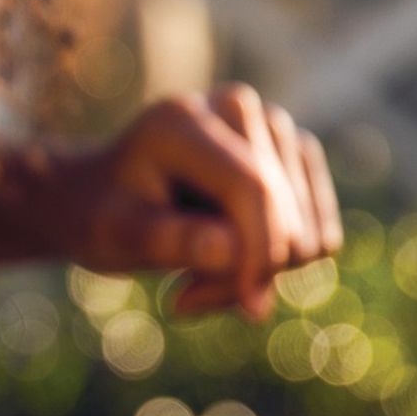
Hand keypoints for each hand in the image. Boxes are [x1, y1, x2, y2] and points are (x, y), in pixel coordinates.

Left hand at [52, 85, 342, 321]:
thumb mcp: (115, 236)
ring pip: (305, 225)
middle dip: (246, 270)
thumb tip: (230, 249)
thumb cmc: (100, 218)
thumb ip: (171, 241)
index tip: (248, 307)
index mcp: (183, 121)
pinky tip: (224, 267)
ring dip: (258, 272)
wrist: (101, 199)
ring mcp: (272, 127)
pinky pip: (316, 231)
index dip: (260, 250)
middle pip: (280, 206)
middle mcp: (236, 108)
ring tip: (193, 279)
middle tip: (183, 300)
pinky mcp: (294, 155)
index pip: (250, 186)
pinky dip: (277, 264)